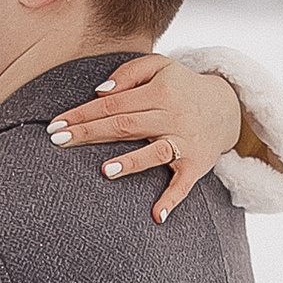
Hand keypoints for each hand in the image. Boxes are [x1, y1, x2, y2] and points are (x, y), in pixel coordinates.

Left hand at [44, 58, 252, 219]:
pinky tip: (156, 216)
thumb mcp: (159, 67)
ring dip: (131, 163)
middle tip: (59, 141)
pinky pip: (183, 184)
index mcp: (160, 91)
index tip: (55, 125)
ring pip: (154, 153)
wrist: (227, 107)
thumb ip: (128, 74)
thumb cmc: (181, 87)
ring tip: (105, 171)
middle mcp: (172, 116)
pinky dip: (171, 200)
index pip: (113, 104)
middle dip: (90, 133)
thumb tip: (99, 93)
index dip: (82, 114)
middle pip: (125, 126)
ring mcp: (184, 143)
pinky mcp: (196, 165)